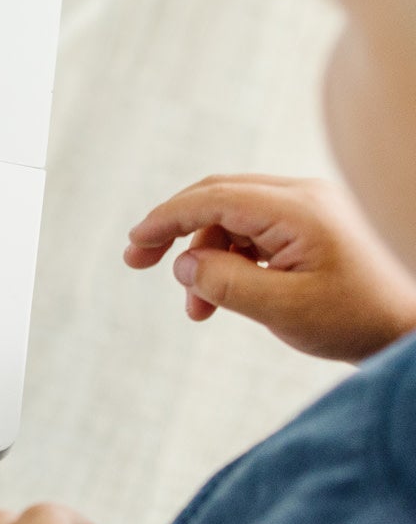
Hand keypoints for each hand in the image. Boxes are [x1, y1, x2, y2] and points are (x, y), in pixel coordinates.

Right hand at [124, 174, 415, 361]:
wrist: (411, 327)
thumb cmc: (358, 320)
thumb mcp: (283, 310)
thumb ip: (224, 283)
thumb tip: (182, 262)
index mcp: (298, 210)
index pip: (213, 198)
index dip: (165, 218)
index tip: (135, 245)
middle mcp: (304, 197)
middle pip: (219, 196)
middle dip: (174, 228)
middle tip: (138, 261)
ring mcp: (311, 208)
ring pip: (234, 217)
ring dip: (204, 256)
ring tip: (197, 309)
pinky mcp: (314, 225)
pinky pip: (256, 230)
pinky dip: (230, 259)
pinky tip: (225, 296)